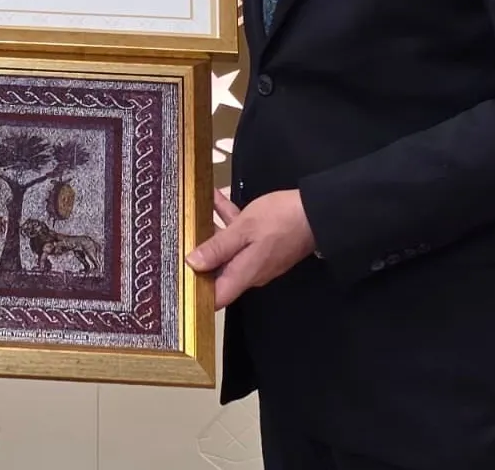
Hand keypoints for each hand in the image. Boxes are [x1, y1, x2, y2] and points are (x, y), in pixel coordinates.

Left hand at [187, 189, 315, 308]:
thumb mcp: (243, 229)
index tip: (177, 281)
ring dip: (211, 231)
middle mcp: (249, 271)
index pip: (215, 297)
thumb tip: (193, 264)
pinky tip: (216, 197)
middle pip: (217, 270)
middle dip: (198, 256)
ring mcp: (256, 257)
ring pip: (227, 248)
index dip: (196, 294)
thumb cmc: (282, 221)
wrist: (316, 211)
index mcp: (244, 274)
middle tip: (178, 240)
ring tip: (194, 212)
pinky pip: (239, 234)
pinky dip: (227, 219)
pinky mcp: (263, 243)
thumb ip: (218, 247)